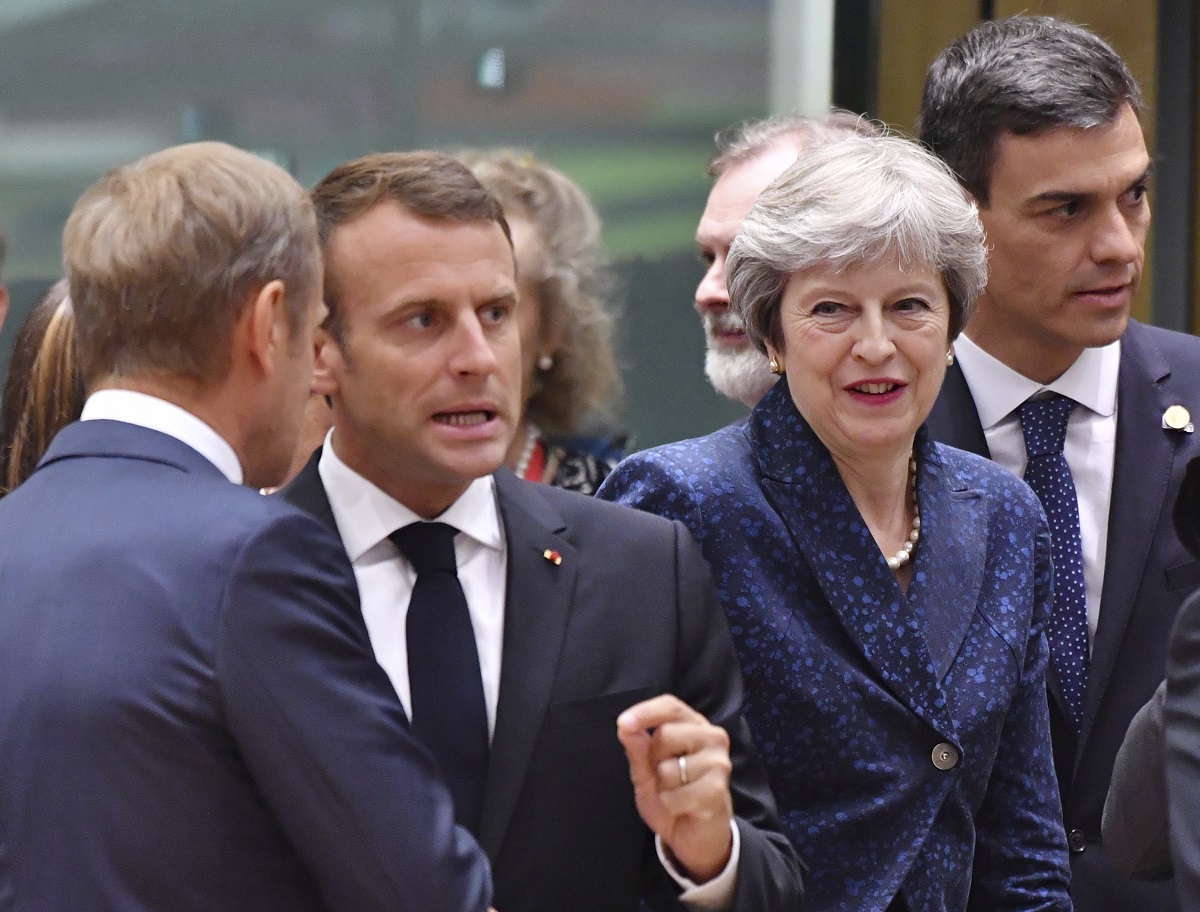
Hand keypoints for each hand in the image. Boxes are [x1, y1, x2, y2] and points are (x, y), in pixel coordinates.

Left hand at [617, 694, 733, 882]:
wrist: (697, 835)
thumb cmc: (672, 796)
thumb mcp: (646, 772)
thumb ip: (637, 749)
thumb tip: (625, 726)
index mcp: (694, 725)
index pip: (671, 706)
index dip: (646, 712)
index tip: (623, 723)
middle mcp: (712, 737)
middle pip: (665, 735)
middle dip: (653, 760)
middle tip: (663, 776)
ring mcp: (718, 763)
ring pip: (668, 768)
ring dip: (662, 787)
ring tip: (676, 792)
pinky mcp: (718, 790)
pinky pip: (676, 796)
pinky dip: (670, 806)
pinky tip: (683, 808)